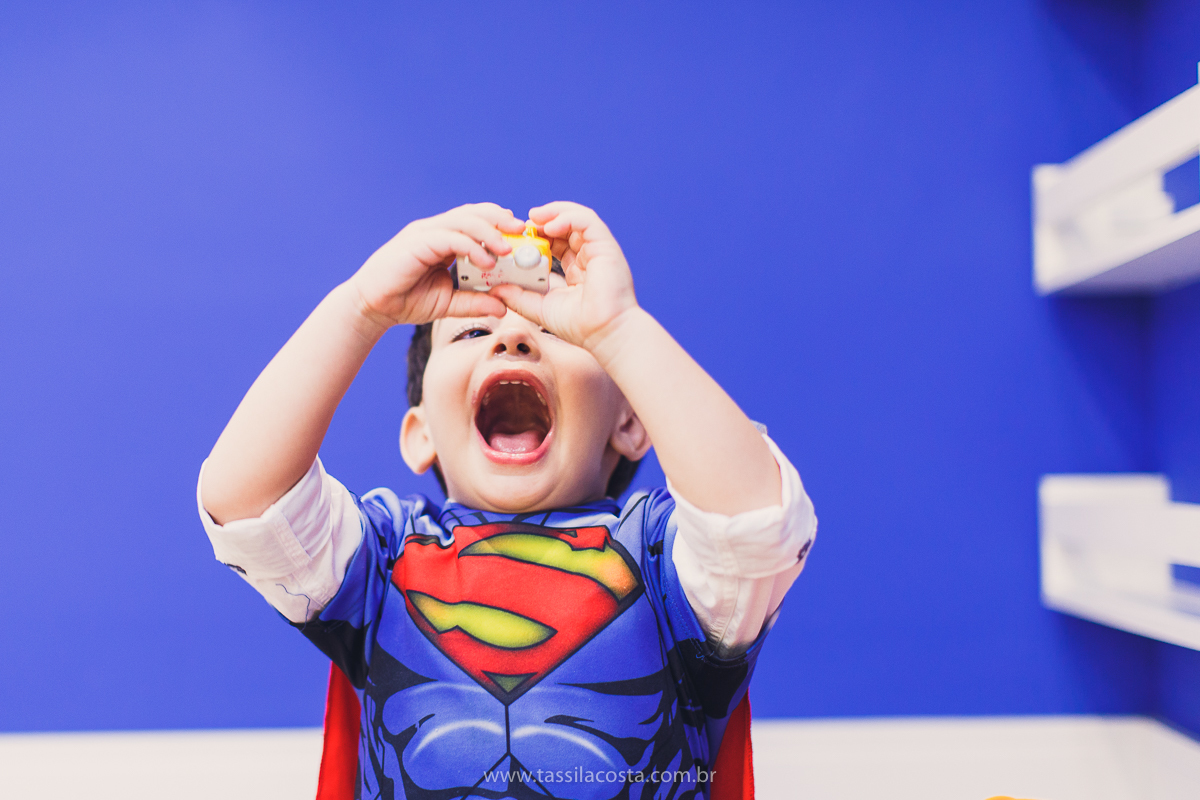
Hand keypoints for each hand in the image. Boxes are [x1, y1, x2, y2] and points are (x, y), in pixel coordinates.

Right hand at [348, 203, 525, 328]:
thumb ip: (474, 302)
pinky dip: (470, 247)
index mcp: (443, 238)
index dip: (498, 222)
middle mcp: (435, 230)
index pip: (475, 219)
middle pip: (472, 213)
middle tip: (521, 231)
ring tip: (506, 249)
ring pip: (463, 221)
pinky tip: (484, 262)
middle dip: (499, 219)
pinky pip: (449, 238)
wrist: (372, 307)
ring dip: (489, 232)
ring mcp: (424, 234)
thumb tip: (503, 307)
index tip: (520, 234)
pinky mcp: (416, 243)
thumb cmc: (406, 300)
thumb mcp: (448, 303)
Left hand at [490, 202, 638, 350]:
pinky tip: (549, 226)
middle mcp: (589, 256)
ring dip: (553, 213)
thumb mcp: (539, 308)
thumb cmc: (579, 326)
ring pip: (577, 217)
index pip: (556, 243)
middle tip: (520, 223)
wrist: (604, 334)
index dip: (536, 236)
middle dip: (542, 221)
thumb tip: (494, 288)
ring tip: (533, 217)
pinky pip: (587, 221)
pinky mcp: (606, 246)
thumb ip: (518, 296)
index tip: (517, 237)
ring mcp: (599, 250)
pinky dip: (567, 218)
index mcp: (577, 269)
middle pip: (565, 226)